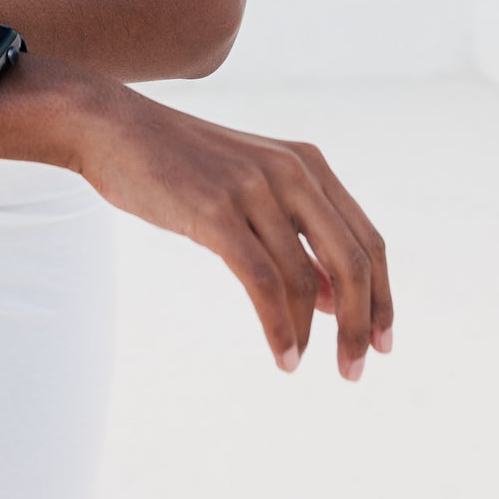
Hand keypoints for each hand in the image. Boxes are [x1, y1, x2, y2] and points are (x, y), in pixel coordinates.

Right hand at [68, 75, 394, 379]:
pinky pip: (263, 284)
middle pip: (353, 262)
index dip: (384, 298)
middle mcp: (289, 170)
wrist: (114, 128)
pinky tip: (283, 356)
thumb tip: (339, 303)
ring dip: (313, 335)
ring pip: (306, 280)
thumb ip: (296, 234)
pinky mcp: (215, 211)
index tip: (383, 343)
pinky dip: (279, 328)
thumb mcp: (251, 186)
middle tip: (356, 370)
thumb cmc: (181, 164)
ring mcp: (252, 188)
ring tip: (302, 366)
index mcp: (307, 163)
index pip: (369, 240)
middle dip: (363, 324)